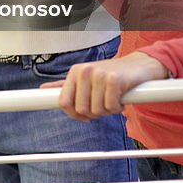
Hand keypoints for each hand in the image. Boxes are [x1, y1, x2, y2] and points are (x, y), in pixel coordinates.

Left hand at [40, 52, 170, 120]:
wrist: (138, 65)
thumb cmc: (111, 74)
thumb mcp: (85, 77)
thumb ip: (65, 85)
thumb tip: (43, 89)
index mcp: (75, 72)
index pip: (64, 102)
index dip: (73, 115)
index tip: (85, 117)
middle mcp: (84, 71)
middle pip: (81, 109)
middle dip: (95, 113)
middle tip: (104, 104)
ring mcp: (99, 75)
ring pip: (96, 110)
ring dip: (108, 110)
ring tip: (113, 99)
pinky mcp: (114, 80)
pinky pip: (110, 107)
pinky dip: (117, 108)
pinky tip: (121, 98)